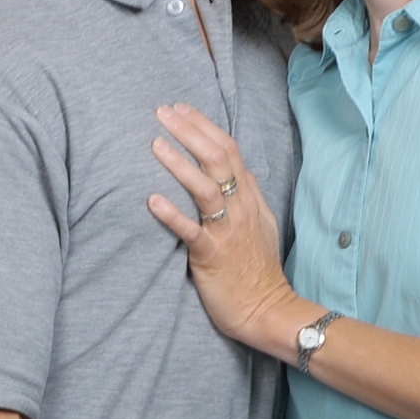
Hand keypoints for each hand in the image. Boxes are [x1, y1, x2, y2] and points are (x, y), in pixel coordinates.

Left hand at [146, 102, 296, 351]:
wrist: (268, 310)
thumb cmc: (258, 269)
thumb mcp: (262, 224)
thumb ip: (251, 196)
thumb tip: (242, 171)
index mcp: (249, 199)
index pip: (229, 150)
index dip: (204, 126)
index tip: (180, 108)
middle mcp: (239, 209)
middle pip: (217, 160)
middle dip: (189, 132)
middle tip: (162, 113)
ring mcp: (227, 232)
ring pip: (205, 189)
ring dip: (179, 164)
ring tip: (155, 144)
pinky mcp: (212, 256)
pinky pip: (192, 232)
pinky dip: (172, 215)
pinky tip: (152, 200)